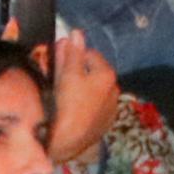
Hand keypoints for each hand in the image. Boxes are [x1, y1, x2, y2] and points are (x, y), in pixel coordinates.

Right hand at [44, 28, 117, 163]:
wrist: (66, 141)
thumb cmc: (66, 102)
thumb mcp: (66, 73)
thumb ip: (72, 52)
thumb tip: (76, 32)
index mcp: (107, 74)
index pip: (89, 54)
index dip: (73, 56)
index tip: (59, 63)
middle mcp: (114, 90)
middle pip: (93, 73)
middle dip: (78, 72)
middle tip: (59, 79)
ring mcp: (110, 108)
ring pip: (94, 91)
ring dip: (83, 89)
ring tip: (64, 96)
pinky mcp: (105, 124)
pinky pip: (95, 107)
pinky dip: (86, 105)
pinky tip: (73, 111)